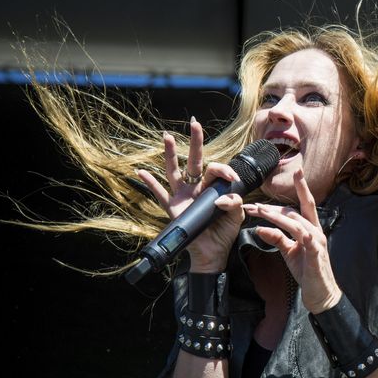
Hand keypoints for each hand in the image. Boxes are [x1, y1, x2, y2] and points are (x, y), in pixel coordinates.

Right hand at [136, 117, 243, 272]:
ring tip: (168, 136)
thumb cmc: (224, 232)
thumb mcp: (236, 216)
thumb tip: (223, 198)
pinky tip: (141, 172)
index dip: (224, 170)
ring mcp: (183, 196)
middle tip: (195, 124)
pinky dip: (150, 183)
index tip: (232, 177)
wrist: (212, 253)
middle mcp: (196, 188)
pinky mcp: (173, 208)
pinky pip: (159, 194)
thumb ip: (234, 203)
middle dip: (196, 142)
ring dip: (170, 155)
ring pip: (174, 172)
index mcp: (212, 187)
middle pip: (195, 162)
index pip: (215, 170)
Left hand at [242, 168, 341, 313]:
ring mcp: (317, 242)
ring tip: (260, 213)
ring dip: (277, 217)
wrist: (320, 293)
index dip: (301, 188)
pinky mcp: (317, 254)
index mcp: (310, 228)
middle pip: (297, 211)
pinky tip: (287, 230)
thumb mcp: (288, 251)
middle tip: (253, 205)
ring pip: (297, 223)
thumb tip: (260, 227)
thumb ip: (277, 238)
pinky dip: (297, 234)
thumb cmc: (306, 271)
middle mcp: (316, 231)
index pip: (305, 204)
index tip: (297, 171)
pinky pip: (306, 240)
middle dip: (274, 208)